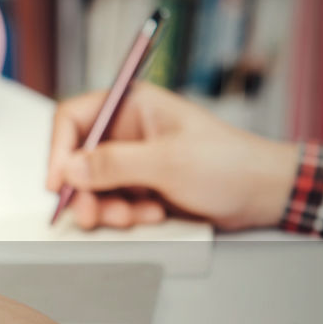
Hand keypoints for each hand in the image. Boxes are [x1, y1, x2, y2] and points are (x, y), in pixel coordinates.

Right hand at [46, 82, 299, 231]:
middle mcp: (128, 131)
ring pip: (95, 187)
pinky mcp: (143, 186)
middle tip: (92, 216)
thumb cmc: (227, 164)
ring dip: (107, 207)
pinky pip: (115, 203)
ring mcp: (135, 160)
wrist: (263, 193)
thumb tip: (69, 168)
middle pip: (79, 159)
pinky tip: (153, 214)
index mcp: (132, 106)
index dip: (59, 150)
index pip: (74, 118)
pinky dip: (126, 215)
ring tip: (133, 217)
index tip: (59, 183)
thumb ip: (114, 164)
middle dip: (85, 191)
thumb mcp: (167, 162)